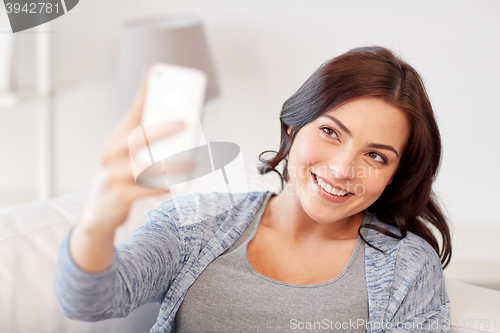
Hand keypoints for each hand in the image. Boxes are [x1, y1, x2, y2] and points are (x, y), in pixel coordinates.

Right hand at [81, 70, 193, 232]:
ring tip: (192, 163)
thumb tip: (183, 129)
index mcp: (114, 140)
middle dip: (162, 128)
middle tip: (186, 121)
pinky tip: (178, 186)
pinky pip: (146, 190)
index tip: (154, 72)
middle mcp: (109, 154)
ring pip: (144, 167)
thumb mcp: (127, 158)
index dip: (142, 92)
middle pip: (136, 137)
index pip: (130, 112)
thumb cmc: (121, 179)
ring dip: (170, 165)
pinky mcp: (119, 196)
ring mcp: (112, 175)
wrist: (97, 214)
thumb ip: (147, 144)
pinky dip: (163, 187)